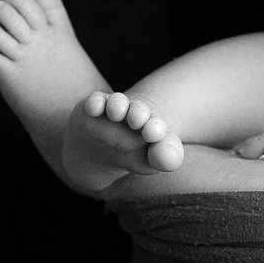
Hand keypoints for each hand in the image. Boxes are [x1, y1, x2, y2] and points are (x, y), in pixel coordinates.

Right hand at [60, 91, 180, 195]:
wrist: (101, 150)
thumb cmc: (132, 155)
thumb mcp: (149, 161)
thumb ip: (163, 159)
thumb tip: (170, 159)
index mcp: (153, 126)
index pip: (157, 127)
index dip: (155, 129)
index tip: (155, 133)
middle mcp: (135, 114)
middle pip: (138, 111)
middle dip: (139, 114)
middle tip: (138, 119)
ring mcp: (113, 109)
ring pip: (117, 103)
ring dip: (118, 106)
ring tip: (117, 112)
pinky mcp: (93, 106)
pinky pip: (95, 101)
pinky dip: (95, 103)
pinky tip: (95, 107)